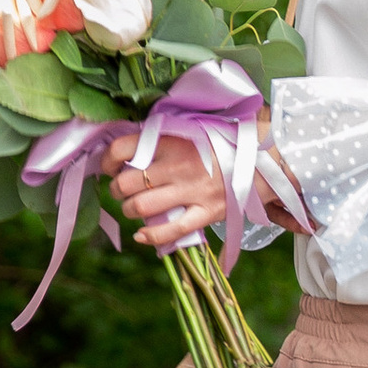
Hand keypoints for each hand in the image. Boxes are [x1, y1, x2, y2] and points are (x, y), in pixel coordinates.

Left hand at [101, 123, 226, 255]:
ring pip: (141, 207)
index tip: (111, 167)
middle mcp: (177, 165)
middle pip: (126, 183)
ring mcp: (191, 191)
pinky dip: (150, 236)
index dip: (107, 160)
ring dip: (130, 211)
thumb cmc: (219, 144)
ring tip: (134, 208)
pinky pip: (170, 231)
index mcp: (171, 140)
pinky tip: (141, 235)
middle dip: (117, 190)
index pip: (121, 149)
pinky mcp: (206, 213)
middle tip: (122, 190)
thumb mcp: (189, 131)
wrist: (260, 160)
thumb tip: (127, 153)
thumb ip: (161, 139)